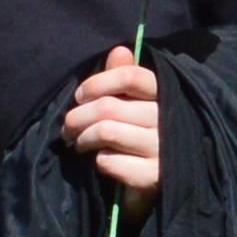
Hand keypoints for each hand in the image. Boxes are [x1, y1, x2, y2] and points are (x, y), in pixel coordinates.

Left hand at [61, 42, 163, 207]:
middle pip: (109, 106)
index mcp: (164, 95)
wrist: (156, 187)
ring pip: (106, 131)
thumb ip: (123, 78)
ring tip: (79, 144)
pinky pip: (110, 160)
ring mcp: (163, 149)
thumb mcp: (131, 105)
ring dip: (83, 139)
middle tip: (68, 127)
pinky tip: (102, 161)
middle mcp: (169, 119)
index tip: (80, 96)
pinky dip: (98, 160)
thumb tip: (120, 50)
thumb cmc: (137, 137)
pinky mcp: (154, 176)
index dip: (97, 83)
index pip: (130, 76)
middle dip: (78, 116)